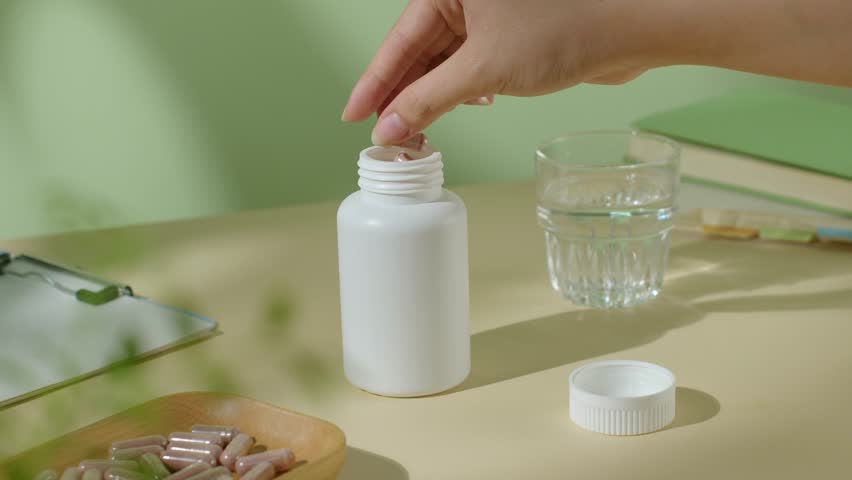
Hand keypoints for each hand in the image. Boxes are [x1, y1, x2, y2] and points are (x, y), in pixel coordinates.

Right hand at [341, 0, 651, 144]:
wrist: (632, 28)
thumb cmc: (567, 28)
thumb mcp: (484, 70)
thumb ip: (429, 100)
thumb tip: (391, 127)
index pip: (399, 38)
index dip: (374, 82)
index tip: (354, 114)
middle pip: (420, 50)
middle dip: (404, 95)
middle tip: (385, 134)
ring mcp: (491, 12)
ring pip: (447, 59)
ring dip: (435, 96)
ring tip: (420, 130)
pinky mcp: (512, 31)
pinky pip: (473, 62)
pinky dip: (466, 87)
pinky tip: (470, 103)